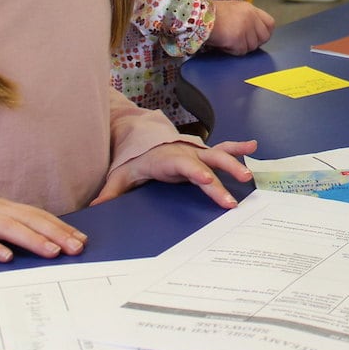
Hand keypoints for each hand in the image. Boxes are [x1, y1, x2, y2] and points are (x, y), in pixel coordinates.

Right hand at [0, 198, 86, 262]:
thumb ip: (16, 231)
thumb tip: (49, 244)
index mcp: (6, 207)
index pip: (39, 216)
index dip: (61, 227)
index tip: (81, 240)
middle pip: (28, 220)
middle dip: (54, 233)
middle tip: (74, 248)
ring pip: (6, 226)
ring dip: (30, 239)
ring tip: (49, 251)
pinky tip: (5, 257)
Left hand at [93, 140, 258, 208]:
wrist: (143, 141)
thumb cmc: (135, 161)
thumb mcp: (120, 176)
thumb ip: (110, 192)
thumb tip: (95, 207)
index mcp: (167, 159)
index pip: (184, 166)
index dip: (196, 173)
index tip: (208, 182)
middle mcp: (185, 154)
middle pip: (206, 165)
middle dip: (221, 179)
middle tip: (232, 198)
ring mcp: (196, 152)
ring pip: (218, 156)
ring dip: (234, 164)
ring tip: (248, 176)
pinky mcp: (202, 154)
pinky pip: (223, 149)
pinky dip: (239, 147)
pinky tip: (254, 145)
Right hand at [208, 0, 273, 53]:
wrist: (198, 17)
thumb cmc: (211, 15)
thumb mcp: (233, 10)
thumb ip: (246, 19)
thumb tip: (253, 33)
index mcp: (250, 9)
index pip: (270, 23)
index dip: (265, 33)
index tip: (257, 38)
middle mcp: (250, 17)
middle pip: (264, 37)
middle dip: (253, 43)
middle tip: (240, 42)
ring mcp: (245, 27)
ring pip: (252, 46)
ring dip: (240, 47)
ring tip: (228, 40)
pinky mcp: (238, 38)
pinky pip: (241, 51)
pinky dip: (232, 50)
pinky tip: (224, 43)